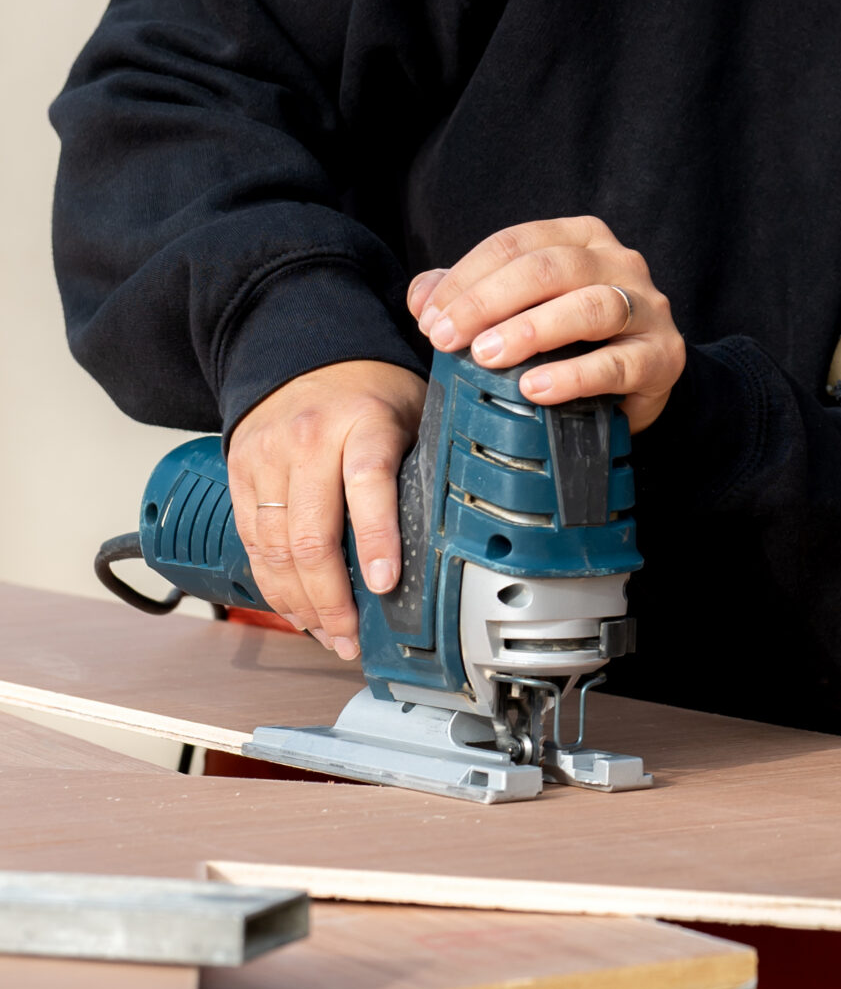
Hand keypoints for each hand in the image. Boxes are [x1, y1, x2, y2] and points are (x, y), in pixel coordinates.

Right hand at [227, 360, 427, 656]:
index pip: (368, 484)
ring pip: (275, 548)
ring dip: (300, 604)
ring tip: (327, 635)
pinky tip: (295, 609)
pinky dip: (272, 584)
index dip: (376, 539)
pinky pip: (251, 541)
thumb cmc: (369, 391)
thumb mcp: (414, 412)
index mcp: (363, 422)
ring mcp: (267, 456)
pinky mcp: (238, 472)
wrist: (300, 350)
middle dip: (332, 599)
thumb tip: (454, 534)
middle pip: (312, 534)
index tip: (385, 584)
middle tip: (352, 638)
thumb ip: (424, 466)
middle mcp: (309, 440)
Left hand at [408, 217, 683, 432]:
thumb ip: (472, 297)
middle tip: (446, 338)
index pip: (518, 242)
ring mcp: (647, 307)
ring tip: (487, 357)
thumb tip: (421, 297)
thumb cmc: (574, 340)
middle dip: (489, 302)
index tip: (430, 317)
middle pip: (550, 268)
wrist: (643, 380)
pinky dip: (573, 376)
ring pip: (589, 306)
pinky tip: (536, 389)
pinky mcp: (664, 356)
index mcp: (582, 238)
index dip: (467, 277)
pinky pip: (618, 364)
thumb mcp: (522, 310)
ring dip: (531, 331)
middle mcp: (620, 261)